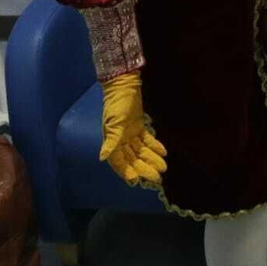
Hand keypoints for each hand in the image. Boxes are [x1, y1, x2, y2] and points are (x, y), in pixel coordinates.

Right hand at [99, 71, 166, 185]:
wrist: (124, 85)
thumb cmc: (117, 104)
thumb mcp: (114, 123)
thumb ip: (111, 140)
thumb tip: (102, 158)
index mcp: (112, 141)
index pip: (119, 161)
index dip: (126, 171)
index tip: (137, 180)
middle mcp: (120, 140)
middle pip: (132, 158)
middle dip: (144, 168)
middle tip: (158, 177)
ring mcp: (130, 134)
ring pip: (141, 151)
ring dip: (152, 159)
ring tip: (164, 168)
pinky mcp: (138, 126)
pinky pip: (146, 140)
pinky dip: (155, 146)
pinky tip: (164, 152)